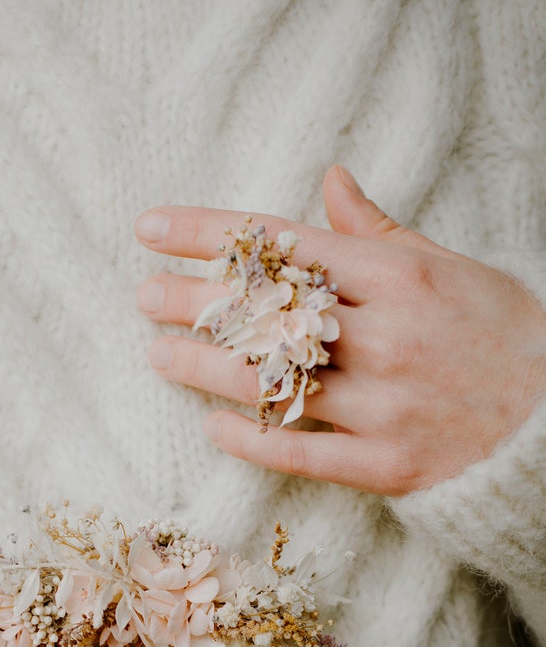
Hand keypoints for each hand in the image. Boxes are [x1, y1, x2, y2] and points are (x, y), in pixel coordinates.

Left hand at [135, 165, 545, 496]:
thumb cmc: (501, 336)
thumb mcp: (449, 269)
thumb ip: (380, 231)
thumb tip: (327, 181)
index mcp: (400, 278)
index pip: (283, 246)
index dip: (209, 236)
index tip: (153, 230)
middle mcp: (388, 337)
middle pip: (267, 314)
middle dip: (195, 302)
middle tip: (144, 296)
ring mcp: (387, 405)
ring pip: (273, 384)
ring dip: (205, 368)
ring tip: (159, 353)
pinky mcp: (389, 465)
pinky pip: (302, 452)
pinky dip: (252, 439)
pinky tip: (212, 425)